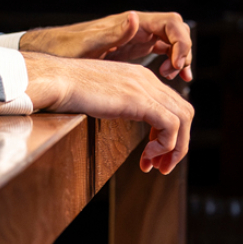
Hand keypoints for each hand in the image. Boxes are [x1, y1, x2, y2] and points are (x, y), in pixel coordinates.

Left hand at [19, 10, 191, 82]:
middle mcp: (137, 27)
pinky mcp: (133, 49)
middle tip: (176, 74)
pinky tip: (171, 78)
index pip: (171, 23)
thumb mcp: (86, 44)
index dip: (181, 43)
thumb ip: (112, 34)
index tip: (176, 65)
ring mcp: (137, 37)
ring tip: (176, 78)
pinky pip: (162, 52)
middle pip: (176, 31)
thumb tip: (134, 18)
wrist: (50, 53)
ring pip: (171, 42)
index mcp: (130, 22)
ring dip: (180, 58)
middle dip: (184, 51)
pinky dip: (170, 63)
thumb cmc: (63, 48)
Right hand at [22, 52, 193, 173]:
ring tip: (157, 166)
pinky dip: (165, 145)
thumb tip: (121, 117)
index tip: (152, 154)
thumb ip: (119, 103)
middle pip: (184, 112)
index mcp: (141, 77)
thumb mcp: (103, 95)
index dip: (169, 133)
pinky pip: (170, 126)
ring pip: (183, 120)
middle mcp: (148, 80)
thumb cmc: (69, 88)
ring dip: (175, 148)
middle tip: (160, 166)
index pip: (172, 105)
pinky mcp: (140, 101)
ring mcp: (146, 89)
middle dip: (178, 143)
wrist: (57, 79)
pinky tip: (146, 156)